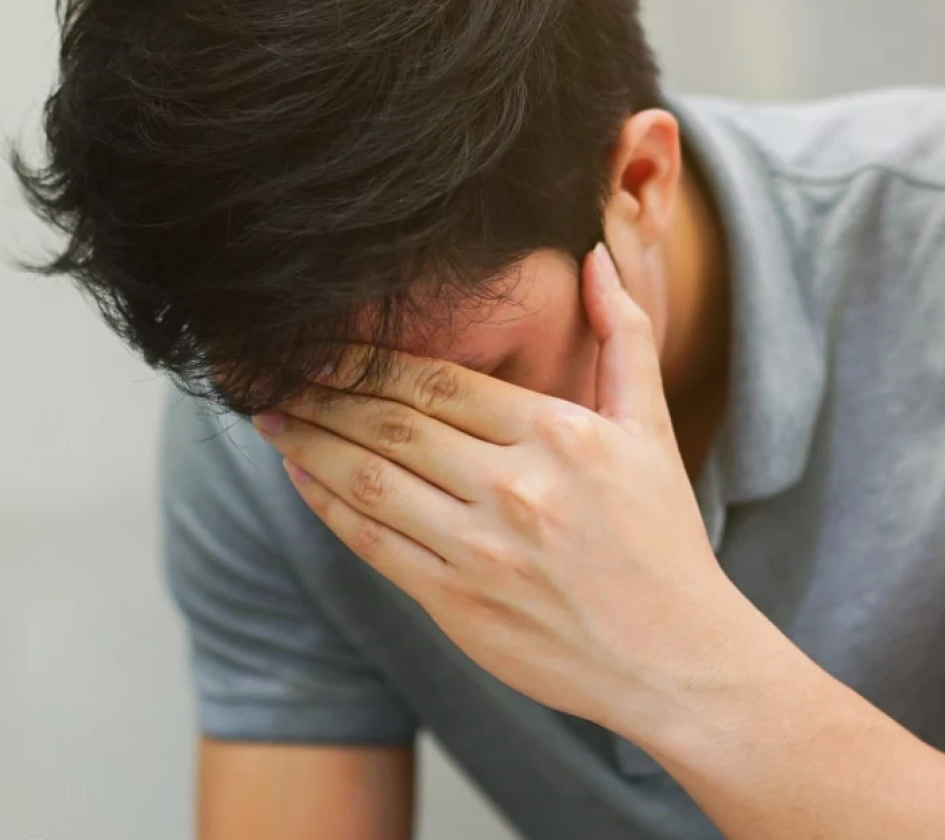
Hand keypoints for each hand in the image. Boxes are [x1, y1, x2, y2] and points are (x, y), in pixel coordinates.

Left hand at [252, 226, 777, 733]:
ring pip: (371, 479)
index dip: (370, 359)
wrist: (675, 659)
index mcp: (558, 434)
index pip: (441, 381)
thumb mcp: (652, 430)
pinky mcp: (456, 603)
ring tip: (269, 415)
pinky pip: (373, 543)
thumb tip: (596, 258)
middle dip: (324, 392)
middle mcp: (516, 487)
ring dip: (309, 442)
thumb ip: (624, 337)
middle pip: (393, 424)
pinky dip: (328, 505)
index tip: (321, 341)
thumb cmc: (663, 543)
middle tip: (274, 369)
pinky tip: (300, 475)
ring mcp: (481, 549)